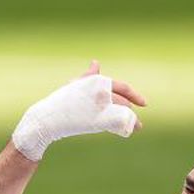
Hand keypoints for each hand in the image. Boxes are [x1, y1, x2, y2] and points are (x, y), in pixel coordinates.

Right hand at [11, 60, 147, 160]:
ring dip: (131, 121)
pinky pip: (116, 123)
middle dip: (131, 112)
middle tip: (137, 122)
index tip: (144, 104)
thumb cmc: (62, 101)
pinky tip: (129, 131)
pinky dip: (125, 127)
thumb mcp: (76, 85)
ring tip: (136, 127)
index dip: (135, 95)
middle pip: (124, 102)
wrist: (49, 117)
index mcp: (98, 81)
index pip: (123, 87)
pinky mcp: (97, 120)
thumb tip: (96, 62)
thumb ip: (89, 75)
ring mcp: (99, 106)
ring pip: (123, 113)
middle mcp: (101, 92)